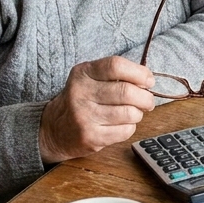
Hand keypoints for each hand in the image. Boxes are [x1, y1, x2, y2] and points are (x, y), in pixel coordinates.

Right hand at [38, 56, 155, 162]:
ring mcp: (84, 116)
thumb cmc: (81, 100)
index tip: (148, 80)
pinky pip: (125, 131)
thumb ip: (115, 75)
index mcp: (82, 73)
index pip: (115, 66)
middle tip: (147, 101)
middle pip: (126, 91)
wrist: (54, 128)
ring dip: (138, 113)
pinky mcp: (90, 137)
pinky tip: (121, 125)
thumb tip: (147, 80)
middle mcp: (80, 93)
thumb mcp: (90, 78)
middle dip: (145, 97)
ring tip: (133, 113)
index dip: (139, 73)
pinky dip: (130, 127)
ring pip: (129, 113)